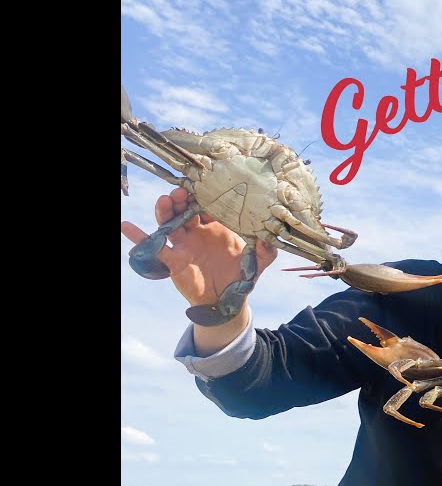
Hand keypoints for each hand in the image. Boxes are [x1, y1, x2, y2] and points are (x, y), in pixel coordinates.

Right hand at [121, 187, 277, 308]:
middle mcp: (199, 231)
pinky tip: (127, 226)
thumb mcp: (259, 261)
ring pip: (169, 222)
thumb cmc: (242, 276)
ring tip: (165, 201)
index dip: (206, 195)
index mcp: (218, 226)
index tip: (205, 184)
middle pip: (185, 208)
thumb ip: (266, 249)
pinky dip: (138, 236)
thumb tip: (269, 237)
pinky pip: (153, 247)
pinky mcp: (173, 260)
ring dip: (165, 210)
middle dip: (183, 198)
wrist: (228, 301)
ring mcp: (184, 244)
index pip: (209, 204)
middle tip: (183, 191)